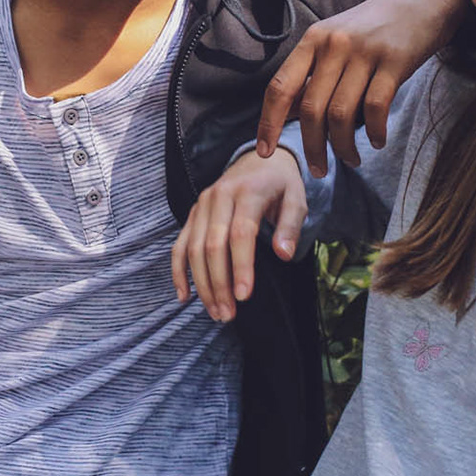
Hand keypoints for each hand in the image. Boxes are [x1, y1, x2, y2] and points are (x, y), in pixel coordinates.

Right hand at [171, 148, 306, 322]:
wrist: (258, 160)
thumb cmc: (281, 185)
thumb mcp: (297, 199)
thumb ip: (291, 226)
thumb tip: (284, 255)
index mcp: (248, 191)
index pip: (241, 233)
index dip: (241, 266)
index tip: (244, 296)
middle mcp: (219, 196)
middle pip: (213, 245)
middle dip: (218, 283)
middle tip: (228, 314)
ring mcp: (202, 205)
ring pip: (193, 248)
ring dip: (201, 284)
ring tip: (215, 311)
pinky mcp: (193, 214)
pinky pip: (180, 244)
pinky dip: (179, 271)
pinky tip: (184, 296)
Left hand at [257, 0, 467, 176]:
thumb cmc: (374, 28)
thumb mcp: (336, 40)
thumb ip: (314, 74)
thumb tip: (288, 116)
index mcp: (313, 40)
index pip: (280, 87)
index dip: (268, 123)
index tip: (265, 152)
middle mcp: (334, 44)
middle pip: (311, 109)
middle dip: (312, 148)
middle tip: (319, 170)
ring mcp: (364, 52)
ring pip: (341, 114)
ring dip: (343, 146)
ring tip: (350, 159)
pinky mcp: (394, 61)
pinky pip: (376, 108)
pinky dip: (375, 132)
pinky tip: (378, 142)